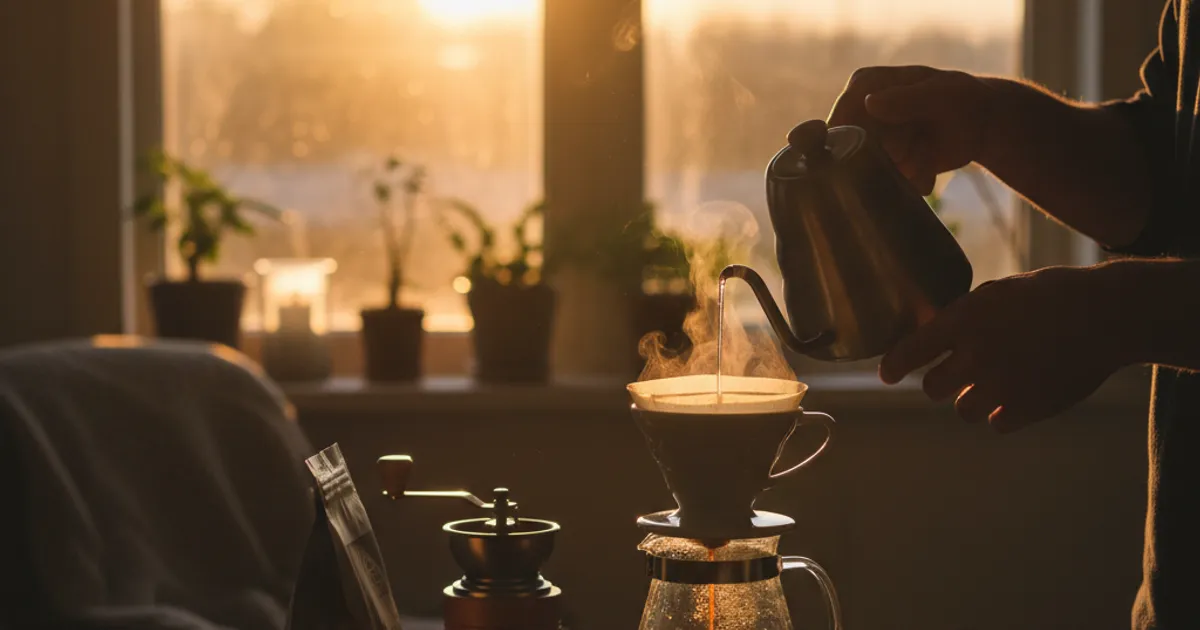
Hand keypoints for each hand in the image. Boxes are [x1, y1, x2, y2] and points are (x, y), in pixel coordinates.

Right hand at [827, 66, 998, 194]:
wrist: (981, 125)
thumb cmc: (961, 99)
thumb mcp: (941, 95)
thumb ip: (907, 99)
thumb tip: (870, 103)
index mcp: (864, 85)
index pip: (841, 117)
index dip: (858, 140)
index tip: (893, 151)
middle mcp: (858, 113)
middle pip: (850, 149)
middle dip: (891, 157)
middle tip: (921, 145)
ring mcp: (867, 140)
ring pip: (869, 171)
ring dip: (904, 170)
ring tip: (928, 153)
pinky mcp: (880, 163)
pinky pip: (883, 183)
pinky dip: (910, 181)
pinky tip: (929, 169)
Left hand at [879, 266, 1128, 431]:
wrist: (1104, 316)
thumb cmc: (1052, 296)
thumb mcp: (999, 293)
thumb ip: (964, 317)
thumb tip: (934, 337)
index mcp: (965, 321)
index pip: (912, 352)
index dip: (895, 365)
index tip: (886, 375)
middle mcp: (976, 356)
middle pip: (933, 389)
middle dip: (941, 382)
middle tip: (955, 375)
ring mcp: (1001, 386)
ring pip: (964, 410)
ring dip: (974, 399)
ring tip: (996, 382)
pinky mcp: (1027, 409)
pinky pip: (998, 423)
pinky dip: (1005, 414)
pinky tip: (1019, 395)